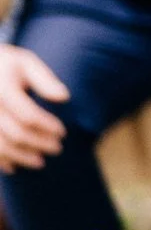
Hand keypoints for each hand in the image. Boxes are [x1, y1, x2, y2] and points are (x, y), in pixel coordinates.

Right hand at [0, 43, 66, 169]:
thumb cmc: (7, 65)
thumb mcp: (26, 63)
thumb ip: (45, 80)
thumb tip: (64, 97)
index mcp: (2, 87)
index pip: (29, 115)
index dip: (48, 127)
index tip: (63, 132)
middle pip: (16, 134)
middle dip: (40, 143)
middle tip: (57, 148)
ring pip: (1, 147)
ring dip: (22, 157)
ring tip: (40, 161)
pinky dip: (1, 161)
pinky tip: (15, 166)